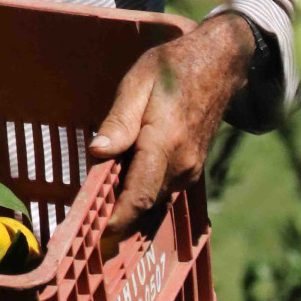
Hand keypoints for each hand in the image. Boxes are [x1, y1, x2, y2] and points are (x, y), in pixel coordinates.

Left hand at [89, 12, 254, 241]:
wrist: (217, 65)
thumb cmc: (172, 68)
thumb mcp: (137, 83)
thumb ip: (118, 122)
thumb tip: (96, 153)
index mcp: (165, 144)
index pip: (137, 197)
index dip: (114, 220)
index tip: (91, 234)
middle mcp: (181, 165)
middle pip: (142, 203)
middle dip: (114, 215)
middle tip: (82, 219)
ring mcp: (190, 170)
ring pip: (152, 198)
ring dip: (126, 203)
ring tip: (96, 200)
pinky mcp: (191, 169)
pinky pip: (161, 189)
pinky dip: (140, 191)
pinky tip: (120, 180)